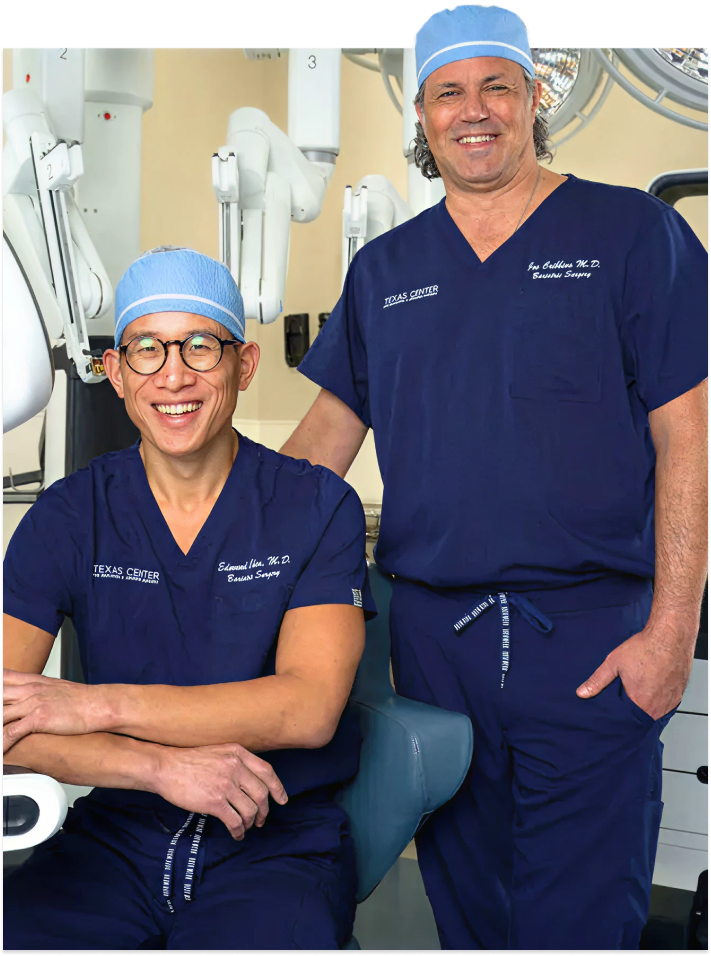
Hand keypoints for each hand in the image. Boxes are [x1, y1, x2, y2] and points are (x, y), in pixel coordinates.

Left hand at [2, 669, 111, 752]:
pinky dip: (3, 743)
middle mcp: (29, 689)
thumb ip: (36, 689)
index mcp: (32, 681)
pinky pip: (11, 732)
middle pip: (0, 694)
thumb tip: (27, 695)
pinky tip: (2, 751)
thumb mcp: (54, 687)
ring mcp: (33, 703)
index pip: (4, 677)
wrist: (98, 704)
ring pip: (1, 714)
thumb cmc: (80, 700)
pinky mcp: (39, 718)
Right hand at [153, 742, 287, 839]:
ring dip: (251, 822)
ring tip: (246, 827)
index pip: (267, 771)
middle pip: (262, 794)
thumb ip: (237, 762)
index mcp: (238, 753)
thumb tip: (252, 782)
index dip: (278, 788)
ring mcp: (225, 784)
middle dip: (264, 811)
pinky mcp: (214, 802)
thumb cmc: (190, 761)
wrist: (166, 767)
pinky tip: (236, 834)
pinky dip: (239, 831)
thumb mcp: (219, 752)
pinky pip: (235, 821)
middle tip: (260, 820)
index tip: (282, 800)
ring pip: (250, 809)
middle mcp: (235, 767)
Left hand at [576, 621, 694, 719]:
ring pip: (656, 711)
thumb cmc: (644, 648)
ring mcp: (671, 700)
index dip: (621, 718)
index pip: (628, 721)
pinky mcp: (680, 692)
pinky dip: (659, 699)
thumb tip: (582, 693)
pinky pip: (667, 703)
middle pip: (643, 717)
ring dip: (647, 706)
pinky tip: (652, 689)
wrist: (670, 636)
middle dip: (633, 712)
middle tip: (626, 700)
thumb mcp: (614, 663)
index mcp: (641, 703)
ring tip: (639, 693)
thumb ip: (598, 681)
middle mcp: (659, 706)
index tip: (615, 713)